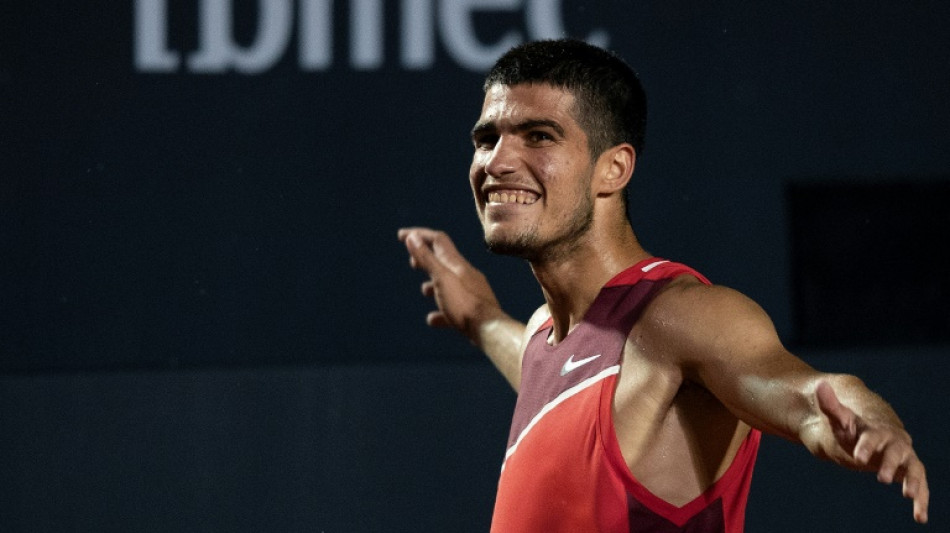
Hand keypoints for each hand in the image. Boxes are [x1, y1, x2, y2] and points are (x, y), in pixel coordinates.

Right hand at [398, 227, 502, 342]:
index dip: (418, 235)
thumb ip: (427, 258)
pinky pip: (453, 307)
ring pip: (449, 284)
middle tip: (412, 262)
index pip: (437, 240)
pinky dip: (441, 310)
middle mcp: (464, 274)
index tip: (402, 235)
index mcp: (456, 264)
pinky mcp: (471, 311)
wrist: (490, 330)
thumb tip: (412, 237)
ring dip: (434, 284)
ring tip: (424, 290)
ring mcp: (469, 292)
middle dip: (426, 258)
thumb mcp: (441, 279)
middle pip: (443, 260)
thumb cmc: (464, 303)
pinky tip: (433, 319)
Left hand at [817, 381, 929, 523]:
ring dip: (912, 482)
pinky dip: (921, 501)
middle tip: (880, 478)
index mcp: (877, 430)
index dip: (867, 446)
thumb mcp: (839, 420)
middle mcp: (895, 443)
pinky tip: (920, 517)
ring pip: (913, 469)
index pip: (873, 436)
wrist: (868, 438)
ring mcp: (904, 458)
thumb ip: (831, 406)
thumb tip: (820, 385)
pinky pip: (918, 486)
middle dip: (889, 463)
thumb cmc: (852, 430)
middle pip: (896, 452)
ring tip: (908, 496)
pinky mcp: (908, 473)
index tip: (858, 457)